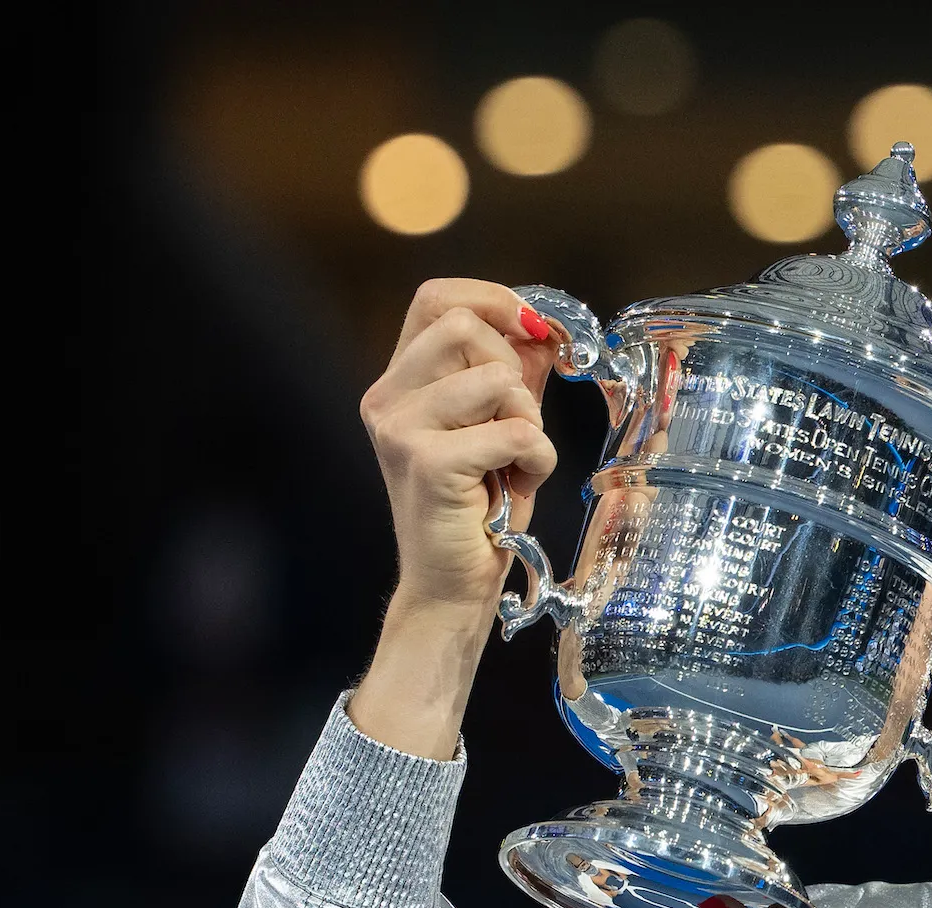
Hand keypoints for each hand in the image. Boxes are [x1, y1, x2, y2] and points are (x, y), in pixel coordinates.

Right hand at [361, 278, 559, 615]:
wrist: (452, 585)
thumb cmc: (477, 510)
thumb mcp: (498, 427)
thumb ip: (513, 375)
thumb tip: (543, 330)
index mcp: (399, 381)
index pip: (436, 298)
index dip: (492, 300)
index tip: (535, 330)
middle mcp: (387, 397)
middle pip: (465, 328)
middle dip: (514, 373)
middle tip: (518, 425)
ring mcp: (400, 428)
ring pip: (496, 379)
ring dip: (529, 421)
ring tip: (515, 462)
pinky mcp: (426, 462)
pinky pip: (514, 431)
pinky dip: (537, 458)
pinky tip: (519, 485)